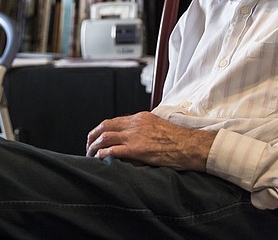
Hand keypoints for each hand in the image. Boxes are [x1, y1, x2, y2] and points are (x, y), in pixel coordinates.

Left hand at [86, 111, 215, 170]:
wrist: (189, 145)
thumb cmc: (178, 139)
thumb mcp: (159, 126)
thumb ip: (145, 129)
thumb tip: (134, 138)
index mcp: (140, 117)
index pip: (114, 120)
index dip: (102, 129)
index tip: (97, 138)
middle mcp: (135, 124)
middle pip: (105, 126)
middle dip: (92, 136)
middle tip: (88, 147)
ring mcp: (135, 136)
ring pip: (105, 137)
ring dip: (94, 147)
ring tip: (90, 156)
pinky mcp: (137, 149)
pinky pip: (113, 151)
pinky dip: (102, 155)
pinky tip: (99, 160)